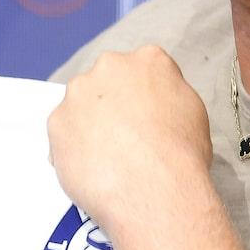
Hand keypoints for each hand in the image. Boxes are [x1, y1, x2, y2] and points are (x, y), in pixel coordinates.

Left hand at [46, 46, 216, 236]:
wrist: (156, 189)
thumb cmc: (180, 156)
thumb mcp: (192, 112)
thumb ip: (168, 95)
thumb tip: (156, 101)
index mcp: (148, 60)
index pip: (140, 71)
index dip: (141, 98)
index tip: (141, 116)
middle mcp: (109, 68)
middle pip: (105, 84)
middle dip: (110, 108)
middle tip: (123, 138)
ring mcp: (78, 93)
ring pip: (79, 107)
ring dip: (88, 126)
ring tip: (107, 158)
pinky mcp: (57, 122)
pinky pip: (61, 134)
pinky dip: (72, 150)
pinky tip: (92, 168)